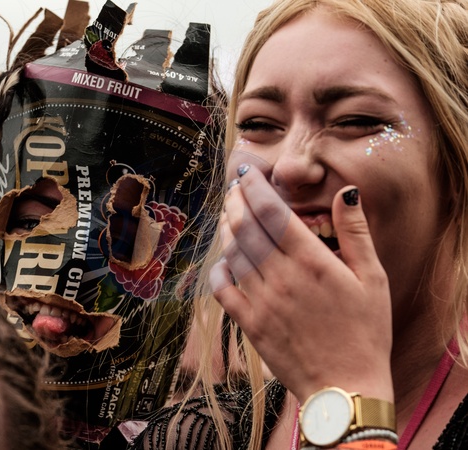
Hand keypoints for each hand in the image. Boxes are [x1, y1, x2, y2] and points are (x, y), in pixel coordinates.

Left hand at [210, 165, 393, 402]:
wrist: (346, 387)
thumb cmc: (365, 331)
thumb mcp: (373, 278)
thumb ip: (355, 232)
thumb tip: (346, 192)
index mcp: (311, 261)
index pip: (272, 211)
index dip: (255, 187)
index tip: (249, 172)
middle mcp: (281, 277)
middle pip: (246, 227)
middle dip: (236, 200)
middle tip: (235, 187)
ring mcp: (262, 301)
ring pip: (233, 253)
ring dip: (227, 228)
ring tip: (229, 213)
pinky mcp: (250, 324)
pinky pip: (224, 290)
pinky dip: (220, 271)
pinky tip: (224, 261)